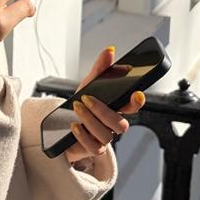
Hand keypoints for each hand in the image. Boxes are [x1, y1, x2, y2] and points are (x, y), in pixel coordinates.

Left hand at [65, 47, 145, 166]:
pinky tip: (75, 125)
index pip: (133, 106)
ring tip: (77, 107)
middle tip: (87, 99)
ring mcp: (104, 138)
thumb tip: (109, 50)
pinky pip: (94, 148)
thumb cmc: (81, 104)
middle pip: (121, 125)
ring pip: (106, 136)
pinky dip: (84, 136)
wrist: (62, 124)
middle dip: (103, 111)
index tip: (136, 93)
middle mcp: (113, 124)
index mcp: (117, 108)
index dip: (137, 102)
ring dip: (90, 120)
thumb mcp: (88, 84)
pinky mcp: (92, 148)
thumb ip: (100, 69)